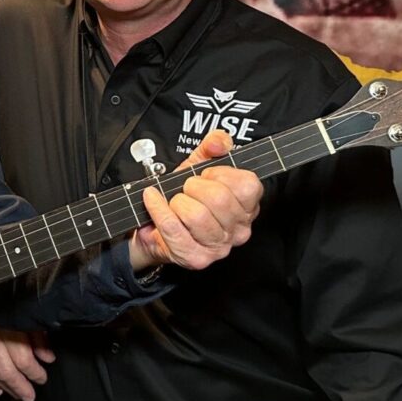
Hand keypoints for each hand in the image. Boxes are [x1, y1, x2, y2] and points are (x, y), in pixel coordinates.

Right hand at [0, 306, 54, 400]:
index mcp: (8, 331)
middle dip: (20, 388)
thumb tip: (47, 357)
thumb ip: (37, 336)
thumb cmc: (2, 296)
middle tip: (30, 397)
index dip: (35, 373)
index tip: (42, 377)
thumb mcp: (26, 313)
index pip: (23, 361)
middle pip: (7, 373)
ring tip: (16, 396)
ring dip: (5, 388)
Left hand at [128, 129, 260, 271]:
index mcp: (248, 206)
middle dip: (194, 187)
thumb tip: (218, 142)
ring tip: (175, 202)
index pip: (246, 185)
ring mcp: (220, 247)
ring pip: (197, 216)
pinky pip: (173, 228)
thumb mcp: (199, 165)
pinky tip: (154, 202)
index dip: (219, 174)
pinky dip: (158, 210)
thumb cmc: (185, 198)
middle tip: (186, 190)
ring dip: (177, 202)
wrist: (155, 227)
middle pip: (219, 199)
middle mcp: (240, 229)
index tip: (206, 176)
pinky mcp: (197, 258)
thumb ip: (213, 145)